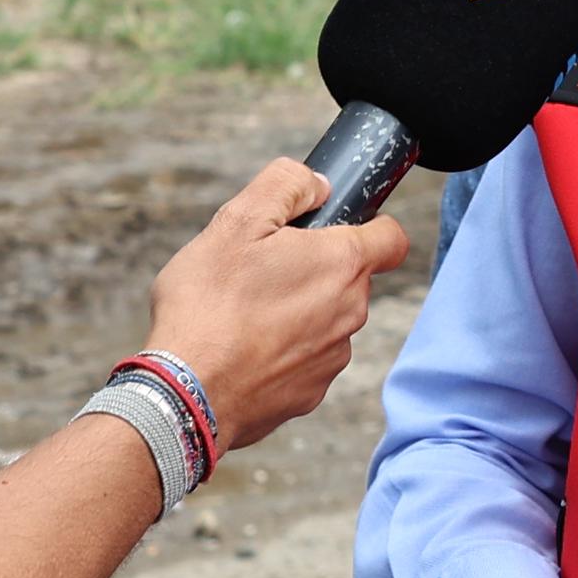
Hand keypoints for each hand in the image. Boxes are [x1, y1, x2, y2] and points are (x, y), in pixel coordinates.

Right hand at [147, 158, 403, 449]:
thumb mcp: (236, 221)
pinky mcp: (310, 393)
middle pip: (350, 279)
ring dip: (297, 312)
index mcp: (341, 264)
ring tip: (242, 314)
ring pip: (326, 321)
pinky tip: (241, 350)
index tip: (331, 229)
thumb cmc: (207, 304)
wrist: (186, 393)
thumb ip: (284, 186)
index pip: (391, 237)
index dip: (369, 225)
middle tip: (260, 270)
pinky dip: (281, 352)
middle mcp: (351, 313)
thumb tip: (316, 184)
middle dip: (314, 269)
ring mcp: (333, 358)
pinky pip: (304, 361)